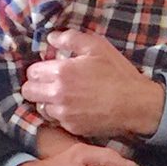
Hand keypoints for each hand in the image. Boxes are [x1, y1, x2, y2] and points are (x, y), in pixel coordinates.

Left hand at [21, 30, 164, 140]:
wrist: (137, 104)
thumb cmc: (119, 74)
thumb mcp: (98, 47)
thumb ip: (71, 38)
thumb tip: (51, 38)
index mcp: (60, 72)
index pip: (31, 72)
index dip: (40, 70)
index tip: (50, 70)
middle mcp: (57, 94)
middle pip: (29, 92)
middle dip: (37, 86)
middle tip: (52, 83)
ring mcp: (64, 114)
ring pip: (41, 108)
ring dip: (48, 102)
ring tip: (64, 97)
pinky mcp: (72, 127)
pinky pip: (57, 121)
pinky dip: (63, 115)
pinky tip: (77, 108)